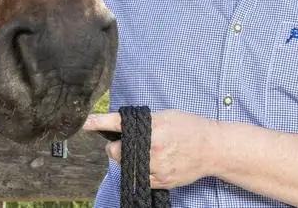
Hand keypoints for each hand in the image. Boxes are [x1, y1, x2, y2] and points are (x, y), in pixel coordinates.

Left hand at [83, 109, 218, 188]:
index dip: (99, 122)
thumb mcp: (165, 116)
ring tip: (147, 153)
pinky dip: (140, 171)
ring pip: (126, 166)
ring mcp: (157, 166)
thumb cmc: (189, 128)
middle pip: (116, 152)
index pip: (119, 124)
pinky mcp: (161, 181)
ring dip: (129, 160)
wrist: (213, 148)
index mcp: (154, 126)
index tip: (84, 122)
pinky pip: (139, 178)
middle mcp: (153, 147)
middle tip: (128, 143)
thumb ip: (143, 122)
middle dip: (117, 147)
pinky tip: (154, 163)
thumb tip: (120, 127)